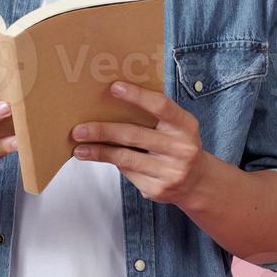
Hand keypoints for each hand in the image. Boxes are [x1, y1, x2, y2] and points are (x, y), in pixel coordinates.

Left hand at [70, 80, 211, 207]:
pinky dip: (112, 163)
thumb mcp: (176, 127)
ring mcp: (171, 172)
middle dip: (103, 131)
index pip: (161, 106)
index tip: (113, 87)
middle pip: (134, 135)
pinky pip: (128, 173)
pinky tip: (98, 157)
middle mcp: (182, 148)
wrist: (197, 182)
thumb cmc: (178, 144)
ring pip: (125, 158)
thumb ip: (154, 116)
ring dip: (98, 152)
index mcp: (186, 125)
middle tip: (79, 129)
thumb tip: (111, 103)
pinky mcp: (158, 189)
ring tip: (79, 148)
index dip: (138, 95)